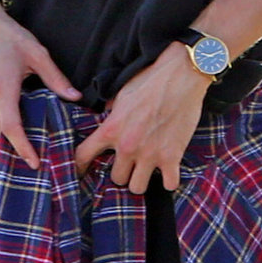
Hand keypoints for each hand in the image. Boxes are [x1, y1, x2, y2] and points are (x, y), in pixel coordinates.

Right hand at [0, 0, 80, 168]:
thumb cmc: (9, 37)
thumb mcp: (38, 54)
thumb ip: (56, 79)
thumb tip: (75, 98)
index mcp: (3, 89)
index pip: (12, 128)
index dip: (24, 147)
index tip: (35, 162)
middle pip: (2, 133)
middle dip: (20, 146)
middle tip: (41, 154)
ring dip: (10, 136)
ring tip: (32, 142)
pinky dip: (2, 125)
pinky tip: (18, 123)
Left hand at [73, 42, 210, 193]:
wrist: (181, 75)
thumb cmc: (151, 80)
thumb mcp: (122, 93)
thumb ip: (111, 111)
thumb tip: (105, 114)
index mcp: (110, 129)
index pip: (83, 156)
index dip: (80, 168)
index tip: (82, 173)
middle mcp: (127, 146)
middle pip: (116, 179)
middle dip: (123, 172)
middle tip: (130, 164)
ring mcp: (150, 154)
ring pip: (137, 187)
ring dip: (142, 179)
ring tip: (148, 170)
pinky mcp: (172, 156)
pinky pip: (169, 184)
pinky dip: (169, 181)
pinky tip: (169, 172)